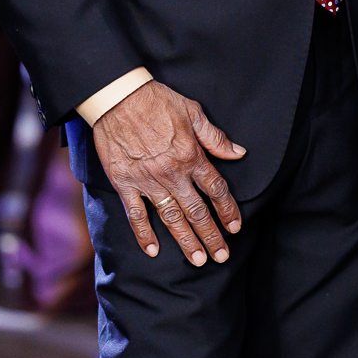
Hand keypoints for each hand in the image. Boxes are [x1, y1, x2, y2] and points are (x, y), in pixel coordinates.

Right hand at [92, 80, 245, 265]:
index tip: (235, 227)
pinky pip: (136, 214)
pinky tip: (153, 250)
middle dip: (211, 235)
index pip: (215, 189)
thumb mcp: (193, 112)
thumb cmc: (157, 100)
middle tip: (222, 255)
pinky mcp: (125, 183)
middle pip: (197, 211)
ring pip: (171, 217)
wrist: (118, 97)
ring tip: (198, 260)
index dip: (227, 210)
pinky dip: (143, 234)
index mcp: (191, 155)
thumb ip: (215, 137)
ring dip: (186, 240)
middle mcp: (173, 173)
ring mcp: (148, 181)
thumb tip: (238, 153)